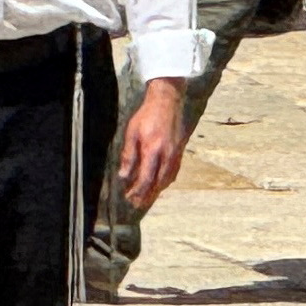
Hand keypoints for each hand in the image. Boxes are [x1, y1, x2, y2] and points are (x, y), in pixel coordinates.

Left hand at [116, 77, 186, 214]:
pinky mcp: (180, 150)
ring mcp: (176, 153)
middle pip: (158, 183)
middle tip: (138, 204)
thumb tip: (124, 175)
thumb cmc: (147, 115)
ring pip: (168, 179)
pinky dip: (166, 181)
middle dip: (147, 195)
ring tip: (147, 197)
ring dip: (157, 190)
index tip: (129, 197)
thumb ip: (129, 155)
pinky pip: (174, 171)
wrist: (167, 101)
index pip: (146, 179)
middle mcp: (167, 155)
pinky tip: (160, 183)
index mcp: (153, 150)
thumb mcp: (132, 133)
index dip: (138, 191)